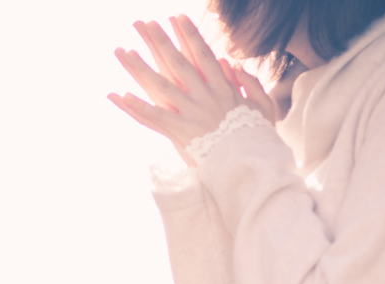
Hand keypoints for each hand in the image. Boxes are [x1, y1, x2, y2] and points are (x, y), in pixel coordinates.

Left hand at [109, 15, 274, 163]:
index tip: (179, 17)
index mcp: (223, 88)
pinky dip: (138, 107)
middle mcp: (205, 96)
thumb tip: (234, 64)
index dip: (190, 35)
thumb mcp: (263, 107)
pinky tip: (121, 95)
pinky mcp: (181, 132)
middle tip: (146, 23)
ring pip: (161, 86)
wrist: (251, 166)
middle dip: (161, 41)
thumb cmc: (258, 139)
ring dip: (141, 68)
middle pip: (178, 63)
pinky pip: (155, 118)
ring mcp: (191, 113)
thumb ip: (251, 83)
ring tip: (123, 52)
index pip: (203, 55)